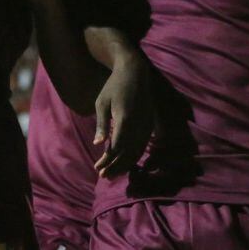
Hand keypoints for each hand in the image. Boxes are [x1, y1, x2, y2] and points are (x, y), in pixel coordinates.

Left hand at [93, 54, 153, 177]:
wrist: (135, 73)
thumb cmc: (114, 87)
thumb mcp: (102, 103)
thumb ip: (102, 124)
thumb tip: (98, 144)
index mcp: (125, 118)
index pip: (117, 147)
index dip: (108, 160)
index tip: (98, 169)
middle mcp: (139, 124)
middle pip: (128, 153)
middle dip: (115, 167)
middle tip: (103, 176)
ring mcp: (147, 125)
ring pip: (137, 152)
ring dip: (125, 165)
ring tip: (112, 173)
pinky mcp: (150, 125)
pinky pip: (143, 145)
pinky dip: (134, 156)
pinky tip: (124, 162)